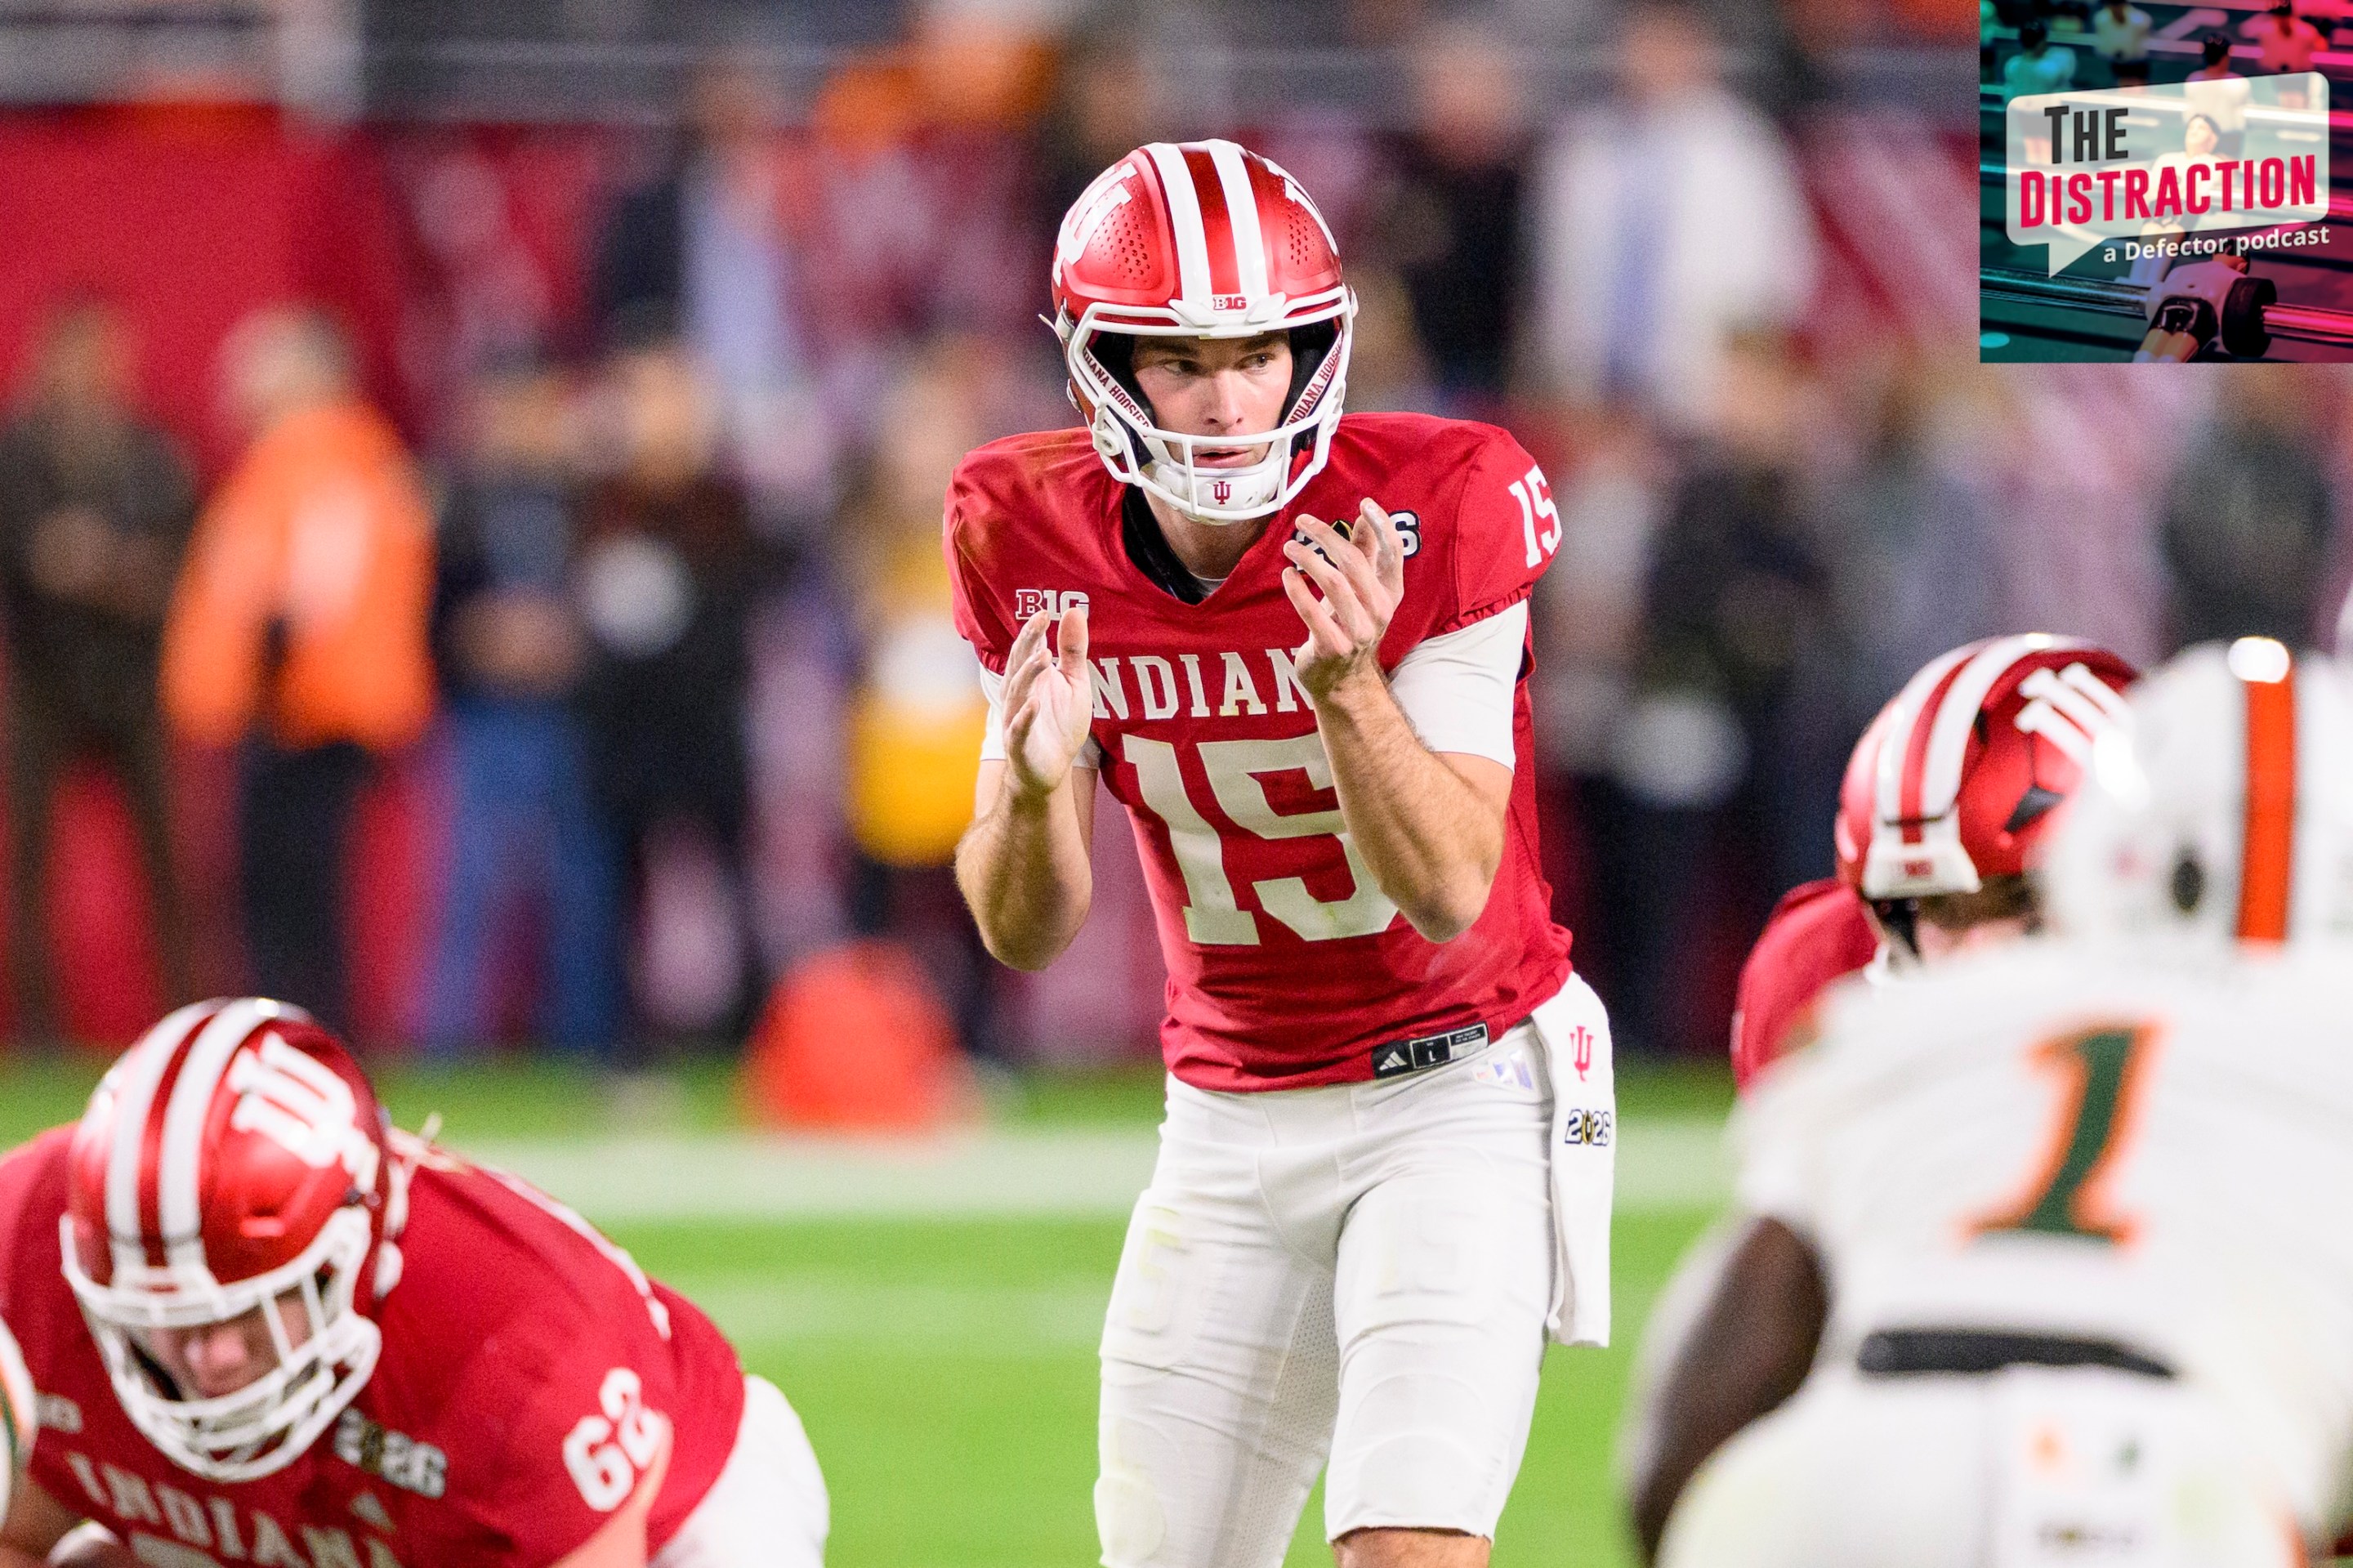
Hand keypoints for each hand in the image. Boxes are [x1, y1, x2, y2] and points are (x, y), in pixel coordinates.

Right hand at [1002, 602, 1093, 801]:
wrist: (1050, 769)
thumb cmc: (1060, 723)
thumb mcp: (1074, 684)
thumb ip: (1073, 651)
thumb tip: (1074, 610)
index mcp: (1032, 678)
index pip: (1028, 649)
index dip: (1034, 631)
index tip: (1045, 612)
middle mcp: (1019, 695)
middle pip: (1018, 666)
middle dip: (1027, 644)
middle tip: (1039, 623)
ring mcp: (1016, 720)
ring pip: (1017, 694)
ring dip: (1028, 675)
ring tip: (1044, 655)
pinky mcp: (1019, 745)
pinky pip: (1019, 730)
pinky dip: (1025, 717)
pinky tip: (1034, 704)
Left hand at [1281, 498, 1403, 703]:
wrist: (1342, 679)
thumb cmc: (1350, 624)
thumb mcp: (1362, 591)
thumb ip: (1365, 554)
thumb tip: (1363, 517)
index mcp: (1390, 593)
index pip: (1393, 552)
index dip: (1382, 525)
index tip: (1364, 503)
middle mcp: (1379, 611)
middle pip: (1354, 562)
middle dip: (1326, 536)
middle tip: (1303, 522)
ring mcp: (1358, 631)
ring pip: (1333, 583)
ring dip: (1307, 559)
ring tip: (1289, 547)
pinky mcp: (1333, 646)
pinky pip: (1311, 612)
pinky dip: (1296, 589)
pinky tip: (1287, 575)